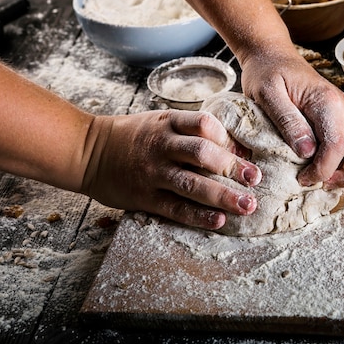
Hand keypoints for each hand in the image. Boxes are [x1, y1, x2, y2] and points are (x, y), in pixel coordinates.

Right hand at [80, 110, 261, 229]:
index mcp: (168, 123)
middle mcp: (161, 146)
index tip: (245, 152)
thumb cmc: (134, 136)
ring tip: (247, 205)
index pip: (203, 124)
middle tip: (255, 179)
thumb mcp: (161, 123)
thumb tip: (235, 149)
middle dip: (233, 168)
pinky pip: (176, 208)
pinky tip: (219, 221)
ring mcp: (152, 173)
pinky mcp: (145, 197)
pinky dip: (198, 215)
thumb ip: (192, 133)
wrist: (88, 152)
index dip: (227, 137)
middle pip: (202, 154)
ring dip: (223, 196)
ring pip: (192, 184)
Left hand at [239, 48, 343, 188]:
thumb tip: (306, 152)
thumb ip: (287, 121)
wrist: (273, 56)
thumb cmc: (267, 73)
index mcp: (326, 102)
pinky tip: (336, 164)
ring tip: (331, 177)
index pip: (337, 145)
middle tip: (322, 183)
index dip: (323, 170)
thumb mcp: (266, 95)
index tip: (303, 179)